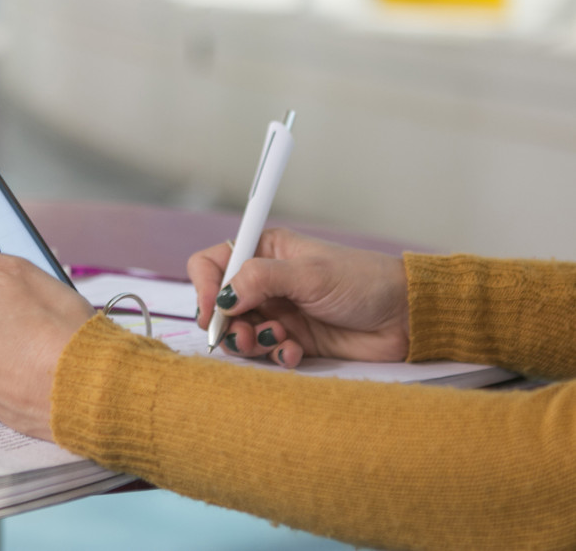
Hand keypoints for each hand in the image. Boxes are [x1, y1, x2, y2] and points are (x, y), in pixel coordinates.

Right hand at [189, 228, 409, 367]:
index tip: (212, 311)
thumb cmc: (362, 281)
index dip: (204, 287)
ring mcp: (277, 312)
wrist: (404, 317)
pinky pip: (265, 353)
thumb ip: (259, 280)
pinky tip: (296, 352)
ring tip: (279, 340)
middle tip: (247, 335)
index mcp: (264, 252)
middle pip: (219, 305)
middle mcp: (265, 282)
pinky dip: (276, 356)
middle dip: (228, 324)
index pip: (212, 263)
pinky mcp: (291, 339)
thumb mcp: (309, 274)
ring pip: (238, 333)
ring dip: (251, 342)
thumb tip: (221, 298)